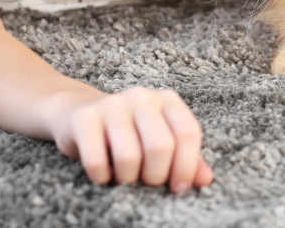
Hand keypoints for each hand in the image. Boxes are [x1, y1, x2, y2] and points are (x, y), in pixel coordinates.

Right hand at [47, 86, 212, 192]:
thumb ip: (186, 158)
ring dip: (128, 179)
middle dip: (155, 176)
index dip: (186, 166)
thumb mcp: (160, 140)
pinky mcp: (84, 119)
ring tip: (124, 176)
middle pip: (160, 146)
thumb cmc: (129, 133)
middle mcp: (142, 97)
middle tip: (146, 181)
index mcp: (168, 100)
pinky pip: (97, 161)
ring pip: (129, 157)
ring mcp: (112, 104)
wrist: (78, 114)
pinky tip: (103, 174)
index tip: (177, 188)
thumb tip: (206, 180)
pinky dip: (102, 177)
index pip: (188, 133)